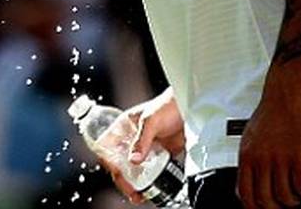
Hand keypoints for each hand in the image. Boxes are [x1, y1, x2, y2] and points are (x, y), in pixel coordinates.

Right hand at [96, 87, 185, 203]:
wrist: (193, 107)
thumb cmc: (169, 105)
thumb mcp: (151, 120)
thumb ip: (142, 140)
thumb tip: (133, 160)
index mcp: (124, 126)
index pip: (107, 145)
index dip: (107, 159)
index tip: (115, 171)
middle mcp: (133, 138)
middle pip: (119, 161)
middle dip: (122, 178)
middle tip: (129, 188)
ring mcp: (146, 148)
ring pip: (133, 169)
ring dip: (133, 183)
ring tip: (138, 194)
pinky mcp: (159, 155)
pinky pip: (150, 171)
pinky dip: (148, 181)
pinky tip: (149, 189)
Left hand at [235, 86, 300, 208]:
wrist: (283, 98)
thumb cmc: (267, 116)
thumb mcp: (248, 140)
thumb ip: (248, 161)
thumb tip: (247, 182)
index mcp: (246, 157)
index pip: (244, 193)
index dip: (252, 207)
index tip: (260, 208)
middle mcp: (261, 159)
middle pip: (264, 199)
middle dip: (274, 208)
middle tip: (280, 205)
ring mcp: (279, 158)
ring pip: (284, 195)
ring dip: (290, 201)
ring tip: (294, 197)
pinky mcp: (297, 155)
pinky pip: (300, 183)